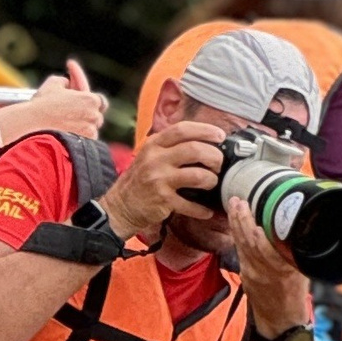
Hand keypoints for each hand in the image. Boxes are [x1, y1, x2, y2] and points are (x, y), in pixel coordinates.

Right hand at [0, 60, 106, 146]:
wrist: (33, 124)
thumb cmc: (43, 103)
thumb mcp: (54, 83)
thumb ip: (65, 82)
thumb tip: (67, 84)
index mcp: (91, 100)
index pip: (100, 101)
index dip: (92, 102)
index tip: (84, 103)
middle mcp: (94, 116)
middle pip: (96, 116)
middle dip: (87, 114)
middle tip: (74, 114)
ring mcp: (90, 132)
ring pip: (91, 130)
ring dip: (83, 126)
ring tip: (68, 124)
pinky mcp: (83, 145)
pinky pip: (85, 141)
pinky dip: (79, 138)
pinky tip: (67, 134)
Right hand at [98, 116, 227, 235]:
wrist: (121, 205)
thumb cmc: (141, 178)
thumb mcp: (150, 155)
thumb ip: (171, 146)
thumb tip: (204, 141)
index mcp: (154, 144)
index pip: (183, 129)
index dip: (205, 130)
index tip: (220, 136)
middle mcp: (156, 159)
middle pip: (194, 150)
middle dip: (214, 156)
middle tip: (218, 164)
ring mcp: (159, 180)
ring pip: (197, 176)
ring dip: (211, 180)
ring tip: (212, 183)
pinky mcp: (163, 200)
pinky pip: (190, 205)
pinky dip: (202, 210)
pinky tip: (206, 211)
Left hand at [229, 198, 311, 337]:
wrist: (281, 321)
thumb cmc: (296, 295)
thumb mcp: (303, 272)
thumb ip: (296, 251)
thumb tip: (299, 225)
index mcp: (283, 269)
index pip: (265, 244)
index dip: (256, 225)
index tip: (253, 207)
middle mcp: (265, 270)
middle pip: (249, 240)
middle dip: (242, 218)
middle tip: (238, 200)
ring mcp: (252, 273)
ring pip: (241, 243)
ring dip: (236, 223)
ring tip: (234, 205)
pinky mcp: (245, 274)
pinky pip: (240, 250)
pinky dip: (236, 234)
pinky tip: (235, 222)